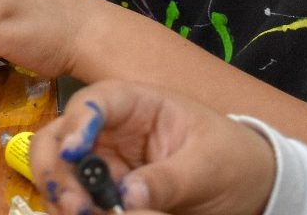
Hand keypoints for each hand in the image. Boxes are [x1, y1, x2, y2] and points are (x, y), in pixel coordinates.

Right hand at [29, 80, 274, 214]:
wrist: (250, 187)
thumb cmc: (233, 159)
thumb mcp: (209, 166)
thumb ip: (168, 178)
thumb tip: (127, 197)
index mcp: (134, 105)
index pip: (94, 103)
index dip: (76, 124)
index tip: (73, 154)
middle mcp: (108, 132)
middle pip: (57, 140)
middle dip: (55, 172)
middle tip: (74, 207)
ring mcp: (103, 165)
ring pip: (60, 178)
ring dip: (67, 201)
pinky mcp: (105, 196)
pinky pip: (81, 205)